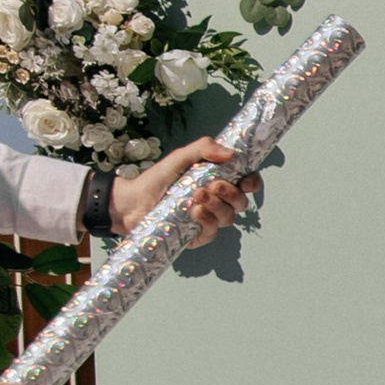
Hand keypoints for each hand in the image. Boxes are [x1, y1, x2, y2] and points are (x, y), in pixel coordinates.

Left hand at [110, 145, 255, 238]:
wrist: (132, 202)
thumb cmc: (156, 180)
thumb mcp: (180, 157)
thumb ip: (204, 148)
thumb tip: (231, 153)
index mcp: (217, 181)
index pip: (245, 184)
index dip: (251, 183)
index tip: (246, 180)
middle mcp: (216, 202)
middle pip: (241, 203)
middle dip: (232, 193)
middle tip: (213, 184)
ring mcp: (207, 220)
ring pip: (229, 218)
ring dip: (217, 206)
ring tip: (196, 196)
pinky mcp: (196, 236)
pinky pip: (212, 232)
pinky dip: (207, 221)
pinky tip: (194, 212)